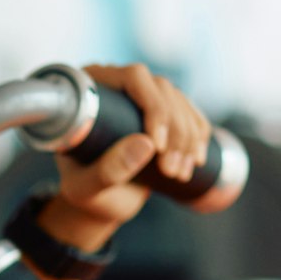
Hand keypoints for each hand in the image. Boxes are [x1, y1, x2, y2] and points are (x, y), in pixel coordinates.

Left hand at [44, 62, 210, 250]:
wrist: (98, 201)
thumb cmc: (83, 192)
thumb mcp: (86, 187)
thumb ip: (107, 170)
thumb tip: (147, 144)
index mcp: (90, 91)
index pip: (133, 78)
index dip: (154, 107)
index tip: (158, 147)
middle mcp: (118, 85)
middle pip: (162, 89)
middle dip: (175, 130)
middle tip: (170, 170)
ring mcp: (143, 97)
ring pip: (180, 103)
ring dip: (188, 139)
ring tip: (178, 174)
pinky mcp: (163, 114)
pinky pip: (191, 115)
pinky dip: (198, 139)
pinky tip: (195, 161)